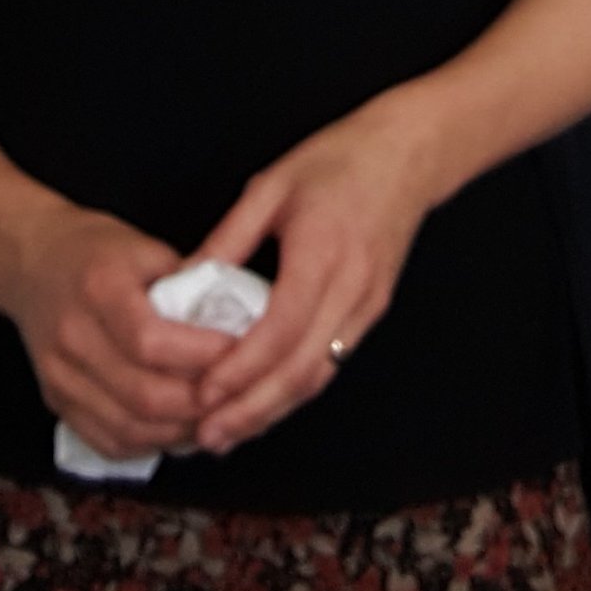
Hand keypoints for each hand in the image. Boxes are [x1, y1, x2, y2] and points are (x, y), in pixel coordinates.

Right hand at [0, 201, 232, 460]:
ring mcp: (59, 376)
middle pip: (143, 395)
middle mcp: (73, 337)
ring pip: (129, 428)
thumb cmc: (96, 250)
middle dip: (200, 403)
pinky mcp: (56, 401)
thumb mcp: (145, 245)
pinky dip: (150, 444)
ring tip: (215, 416)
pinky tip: (179, 430)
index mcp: (98, 289)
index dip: (202, 356)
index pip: (151, 341)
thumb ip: (191, 280)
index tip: (241, 351)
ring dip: (180, 432)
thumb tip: (243, 316)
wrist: (31, 261)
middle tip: (237, 394)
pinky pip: (108, 442)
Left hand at [180, 99, 449, 455]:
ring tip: (227, 434)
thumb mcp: (271, 185)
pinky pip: (332, 361)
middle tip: (207, 437)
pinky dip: (296, 390)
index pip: (282, 328)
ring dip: (273, 411)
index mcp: (323, 252)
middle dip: (253, 409)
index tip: (203, 392)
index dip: (242, 367)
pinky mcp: (373, 311)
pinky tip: (264, 404)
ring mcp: (368, 304)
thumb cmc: (337, 160)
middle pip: (303, 368)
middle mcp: (352, 288)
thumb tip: (182, 283)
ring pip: (321, 375)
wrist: (408, 153)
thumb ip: (228, 238)